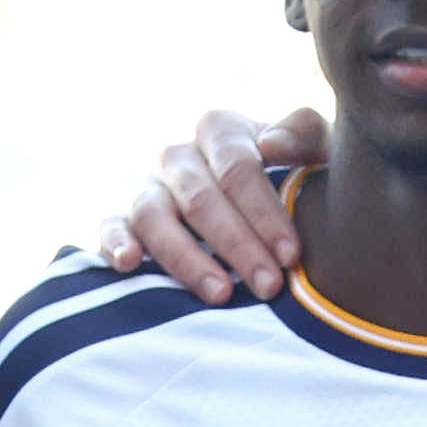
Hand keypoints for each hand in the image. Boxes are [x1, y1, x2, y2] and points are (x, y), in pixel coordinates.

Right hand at [98, 106, 322, 300]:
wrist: (271, 201)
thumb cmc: (297, 178)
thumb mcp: (316, 151)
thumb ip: (306, 136)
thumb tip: (270, 144)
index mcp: (222, 131)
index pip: (237, 167)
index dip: (264, 212)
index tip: (291, 254)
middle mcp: (180, 156)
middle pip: (199, 198)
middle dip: (237, 245)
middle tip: (269, 286)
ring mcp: (150, 188)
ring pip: (153, 214)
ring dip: (186, 257)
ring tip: (221, 295)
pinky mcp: (126, 220)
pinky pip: (110, 226)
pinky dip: (114, 242)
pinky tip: (128, 264)